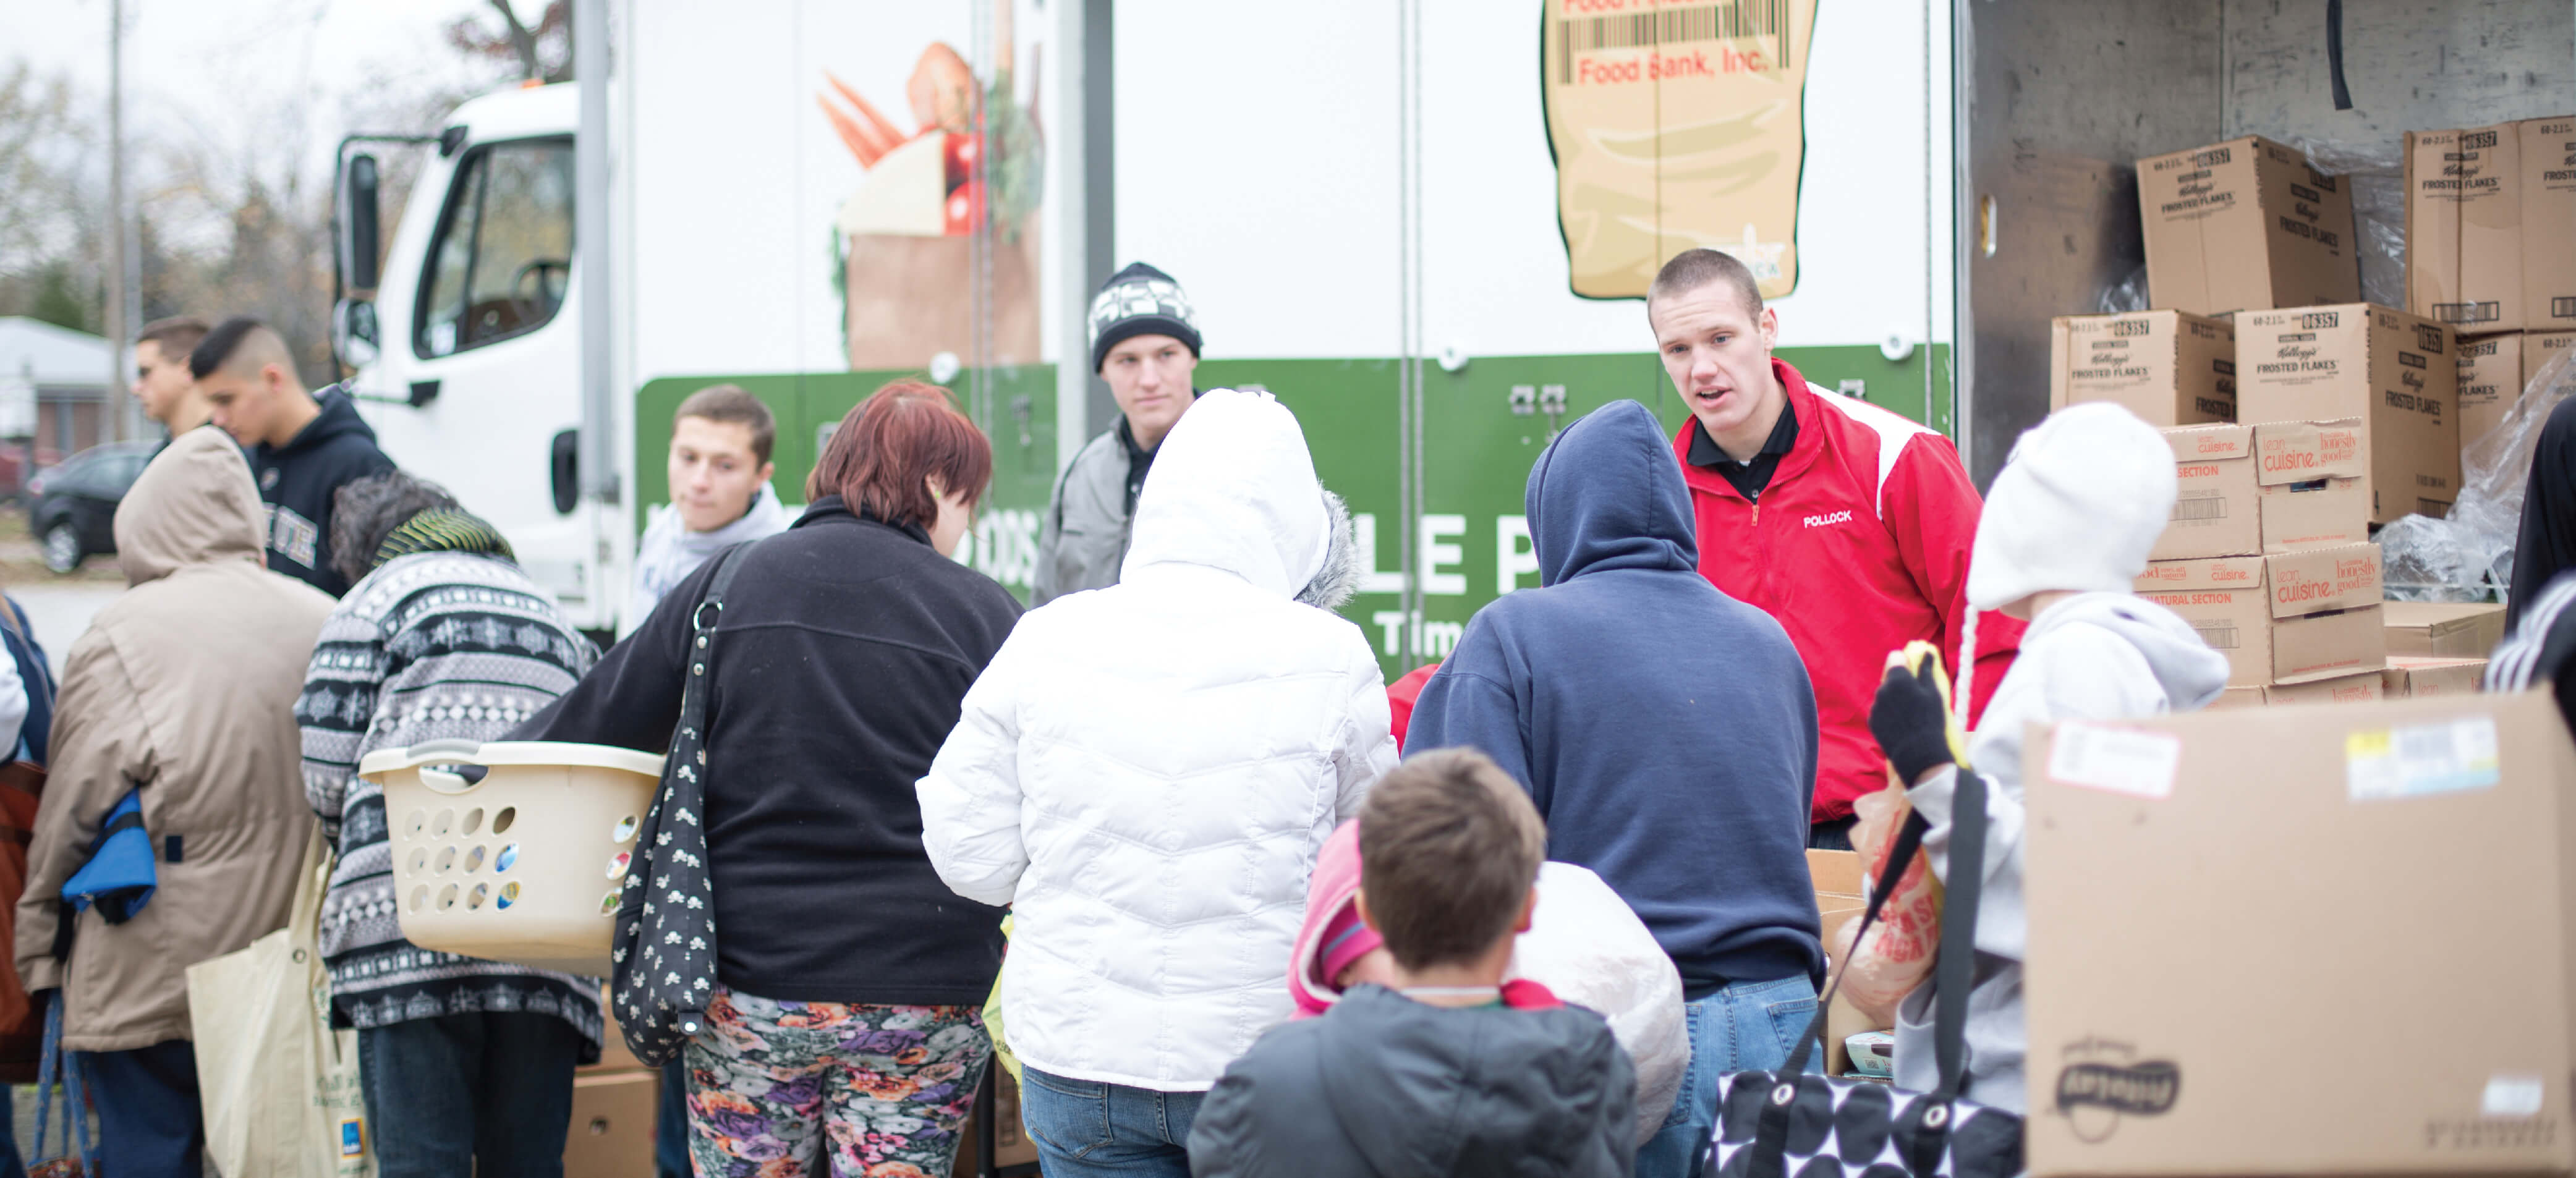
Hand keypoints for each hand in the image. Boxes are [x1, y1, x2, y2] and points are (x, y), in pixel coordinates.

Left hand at [1870, 661, 1955, 786]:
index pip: (1895, 657)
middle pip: (1890, 678)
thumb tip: (1927, 651)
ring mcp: (1875, 706)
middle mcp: (1881, 689)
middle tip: (1916, 699)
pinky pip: (1880, 711)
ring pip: (1884, 695)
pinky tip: (1901, 724)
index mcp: (1897, 679)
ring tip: (1910, 715)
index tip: (1914, 673)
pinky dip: (1888, 714)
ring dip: (1894, 699)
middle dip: (1900, 683)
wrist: (1918, 753)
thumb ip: (1926, 670)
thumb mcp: (1933, 693)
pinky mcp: (1871, 721)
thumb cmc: (1930, 720)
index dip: (1905, 663)